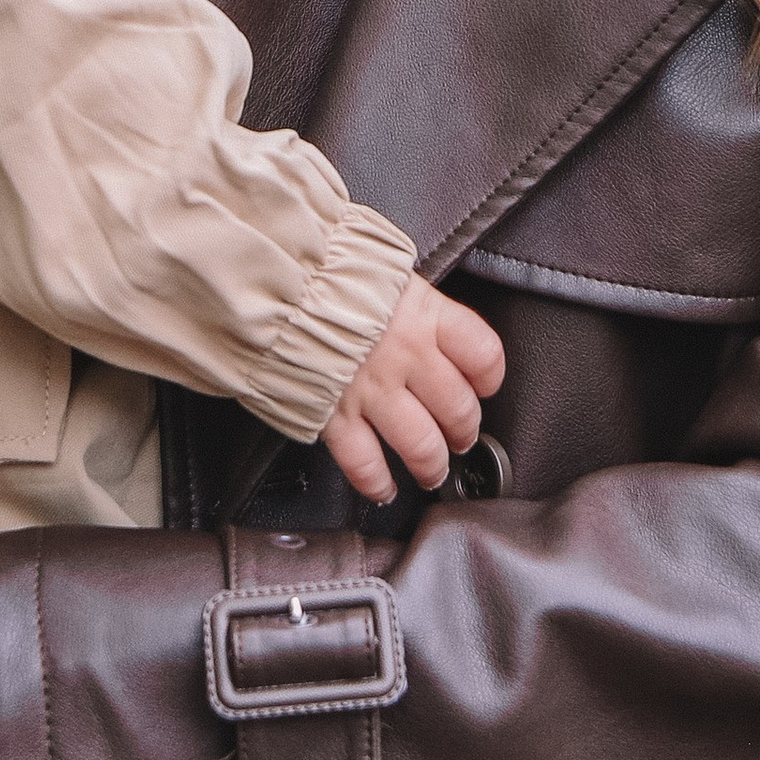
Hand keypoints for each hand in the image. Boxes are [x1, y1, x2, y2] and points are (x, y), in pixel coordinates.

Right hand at [320, 280, 504, 504]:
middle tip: (459, 437)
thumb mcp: (384, 272)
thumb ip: (411, 305)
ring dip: (431, 465)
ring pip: (422, 445)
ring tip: (430, 471)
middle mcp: (405, 356)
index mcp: (423, 315)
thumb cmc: (323, 272)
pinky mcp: (334, 416)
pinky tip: (383, 487)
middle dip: (464, 431)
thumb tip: (424, 320)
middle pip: (458, 409)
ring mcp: (372, 391)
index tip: (483, 386)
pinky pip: (365, 464)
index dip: (488, 377)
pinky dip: (377, 483)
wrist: (270, 281)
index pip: (483, 355)